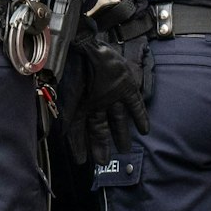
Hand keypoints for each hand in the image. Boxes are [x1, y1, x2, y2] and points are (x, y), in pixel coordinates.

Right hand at [61, 35, 150, 164]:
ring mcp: (112, 95)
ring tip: (125, 150)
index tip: (82, 161)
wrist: (84, 48)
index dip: (81, 146)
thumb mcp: (68, 102)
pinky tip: (145, 130)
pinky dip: (140, 117)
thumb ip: (69, 122)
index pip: (82, 131)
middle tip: (103, 161)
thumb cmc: (72, 72)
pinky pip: (135, 105)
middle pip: (100, 129)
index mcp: (81, 105)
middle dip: (101, 145)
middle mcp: (97, 102)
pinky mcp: (127, 86)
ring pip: (118, 120)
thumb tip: (65, 140)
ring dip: (122, 134)